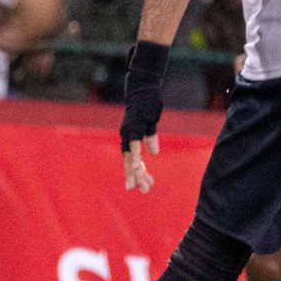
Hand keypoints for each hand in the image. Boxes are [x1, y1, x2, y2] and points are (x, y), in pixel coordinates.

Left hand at [120, 42, 168, 193]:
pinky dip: (135, 156)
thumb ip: (150, 139)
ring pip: (130, 157)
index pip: (132, 160)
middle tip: (142, 191)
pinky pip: (134, 145)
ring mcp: (129, 133)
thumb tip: (154, 153)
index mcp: (131, 139)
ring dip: (135, 171)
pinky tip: (137, 165)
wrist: (143, 89)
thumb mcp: (150, 124)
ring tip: (139, 184)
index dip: (135, 173)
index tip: (141, 186)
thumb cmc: (146, 105)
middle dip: (135, 177)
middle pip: (129, 162)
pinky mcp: (134, 128)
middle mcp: (126, 138)